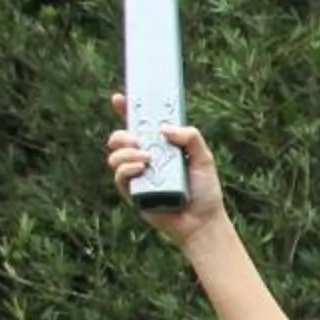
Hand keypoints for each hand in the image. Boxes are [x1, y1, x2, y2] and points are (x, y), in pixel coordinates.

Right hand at [105, 95, 225, 243]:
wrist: (203, 221)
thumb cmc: (205, 190)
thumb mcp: (204, 158)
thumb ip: (190, 138)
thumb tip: (163, 128)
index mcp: (160, 148)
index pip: (139, 126)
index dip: (126, 110)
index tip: (119, 98)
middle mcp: (145, 159)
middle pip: (119, 139)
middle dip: (121, 134)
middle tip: (136, 139)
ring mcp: (137, 176)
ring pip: (115, 156)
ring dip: (126, 152)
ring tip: (146, 158)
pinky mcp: (133, 193)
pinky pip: (119, 176)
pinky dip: (127, 168)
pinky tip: (141, 168)